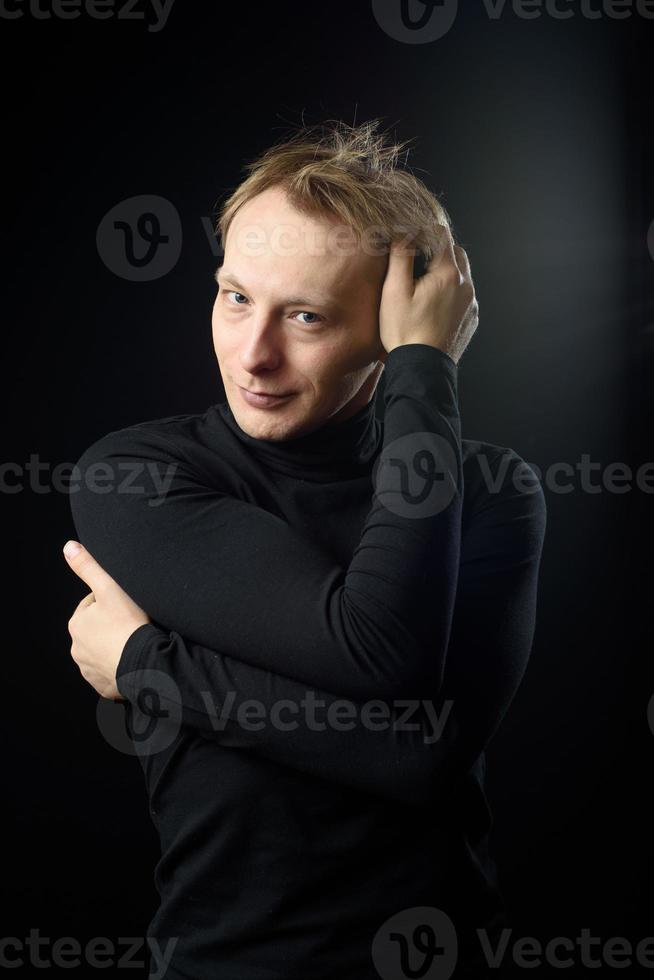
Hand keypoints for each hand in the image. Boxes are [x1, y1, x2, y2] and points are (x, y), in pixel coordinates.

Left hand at [63, 540, 150, 699]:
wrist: (144, 663)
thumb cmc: (128, 624)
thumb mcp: (109, 587)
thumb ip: (88, 566)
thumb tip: (68, 547)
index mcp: (77, 623)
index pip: (93, 606)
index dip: (112, 602)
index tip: (127, 606)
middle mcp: (77, 649)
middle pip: (98, 630)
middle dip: (112, 626)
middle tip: (133, 623)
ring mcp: (89, 670)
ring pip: (103, 652)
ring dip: (115, 647)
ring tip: (134, 642)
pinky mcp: (103, 686)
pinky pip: (111, 673)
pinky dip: (120, 667)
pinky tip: (133, 660)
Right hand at [378, 224, 478, 363]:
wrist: (422, 369)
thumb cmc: (405, 331)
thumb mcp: (394, 291)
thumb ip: (401, 256)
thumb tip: (404, 232)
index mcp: (449, 274)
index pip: (442, 236)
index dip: (424, 231)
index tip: (411, 237)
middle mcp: (466, 286)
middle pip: (456, 253)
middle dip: (438, 250)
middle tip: (418, 260)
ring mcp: (471, 304)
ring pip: (463, 275)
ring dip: (447, 272)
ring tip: (425, 284)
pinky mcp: (470, 319)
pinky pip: (464, 296)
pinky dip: (452, 292)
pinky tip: (434, 304)